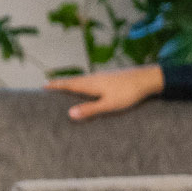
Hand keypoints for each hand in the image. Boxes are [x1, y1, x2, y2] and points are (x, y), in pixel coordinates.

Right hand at [44, 66, 164, 119]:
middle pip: (73, 80)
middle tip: (49, 85)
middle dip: (61, 83)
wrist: (148, 78)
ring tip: (65, 86)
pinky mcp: (110, 77)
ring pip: (82, 79)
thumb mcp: (109, 105)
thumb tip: (69, 114)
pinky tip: (88, 86)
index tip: (43, 86)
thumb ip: (90, 109)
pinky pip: (90, 80)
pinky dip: (82, 83)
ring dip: (71, 82)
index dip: (56, 85)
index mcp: (91, 84)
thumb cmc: (129, 93)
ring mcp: (102, 76)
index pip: (69, 84)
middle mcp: (94, 78)